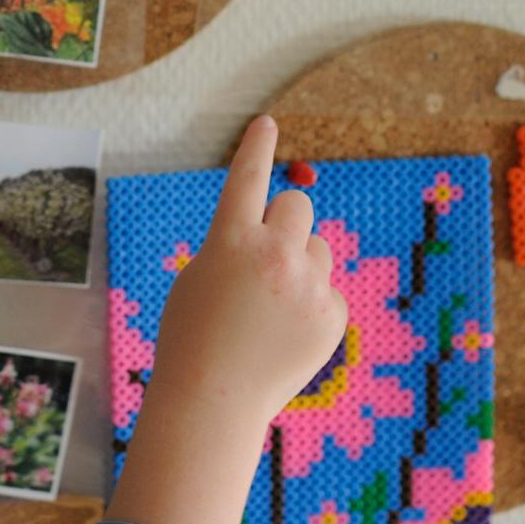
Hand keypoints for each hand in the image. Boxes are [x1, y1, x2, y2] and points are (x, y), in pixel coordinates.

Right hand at [148, 114, 348, 435]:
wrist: (214, 401)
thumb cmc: (193, 339)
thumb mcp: (199, 279)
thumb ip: (236, 247)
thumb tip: (283, 234)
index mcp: (230, 240)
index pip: (247, 178)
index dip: (256, 147)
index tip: (266, 122)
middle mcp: (274, 255)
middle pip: (296, 204)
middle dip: (284, 222)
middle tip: (262, 257)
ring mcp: (308, 286)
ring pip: (317, 249)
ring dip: (299, 265)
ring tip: (269, 309)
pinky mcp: (332, 316)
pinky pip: (327, 291)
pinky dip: (310, 307)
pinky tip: (283, 337)